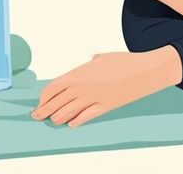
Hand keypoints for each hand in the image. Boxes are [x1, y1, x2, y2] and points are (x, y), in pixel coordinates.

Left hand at [31, 51, 173, 127]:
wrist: (145, 71)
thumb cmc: (125, 61)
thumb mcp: (102, 58)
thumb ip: (89, 64)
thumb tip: (87, 63)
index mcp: (79, 73)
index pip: (52, 89)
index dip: (44, 98)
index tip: (40, 102)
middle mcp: (82, 87)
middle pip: (56, 103)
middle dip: (45, 111)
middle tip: (38, 116)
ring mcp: (93, 99)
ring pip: (67, 113)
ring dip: (58, 118)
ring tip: (54, 120)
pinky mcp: (104, 108)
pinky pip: (85, 118)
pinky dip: (75, 121)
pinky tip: (71, 123)